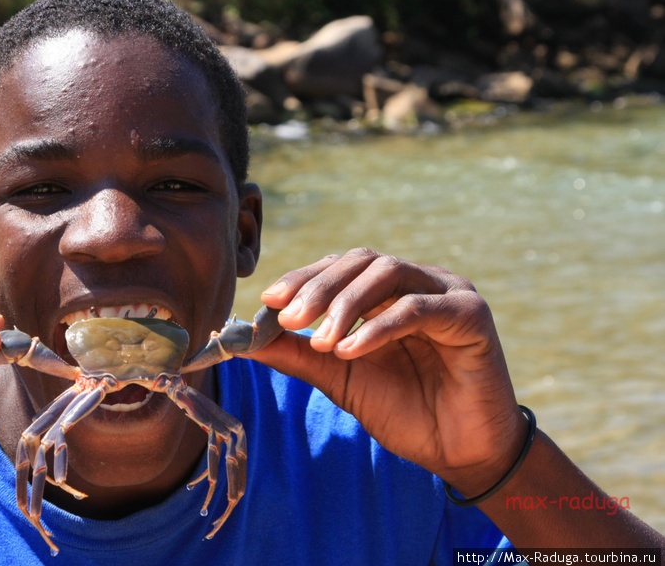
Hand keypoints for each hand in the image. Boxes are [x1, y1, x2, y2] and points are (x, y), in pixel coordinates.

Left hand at [250, 249, 526, 495]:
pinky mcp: (471, 315)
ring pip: (387, 273)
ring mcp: (447, 293)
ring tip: (321, 341)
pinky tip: (349, 350)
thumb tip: (243, 338)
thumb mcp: (339, 377)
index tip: (269, 301)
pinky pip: (418, 307)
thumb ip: (297, 353)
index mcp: (388, 290)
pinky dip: (378, 325)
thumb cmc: (403, 410)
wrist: (458, 452)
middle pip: (361, 261)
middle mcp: (418, 282)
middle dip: (319, 287)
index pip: (340, 266)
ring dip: (347, 303)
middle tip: (288, 318)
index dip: (304, 277)